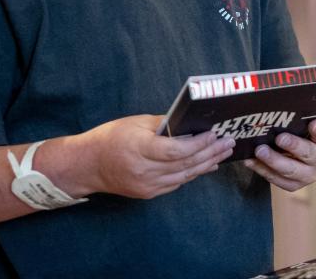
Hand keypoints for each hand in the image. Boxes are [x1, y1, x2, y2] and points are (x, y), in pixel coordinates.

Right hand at [80, 114, 235, 199]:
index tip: (215, 133)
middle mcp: (144, 171)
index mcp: (139, 149)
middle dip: (211, 152)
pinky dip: (193, 173)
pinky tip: (207, 165)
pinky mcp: (148, 193)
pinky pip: (176, 183)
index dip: (199, 143)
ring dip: (207, 163)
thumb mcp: (136, 123)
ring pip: (184, 175)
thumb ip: (164, 124)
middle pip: (185, 164)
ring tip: (223, 152)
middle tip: (228, 142)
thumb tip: (190, 124)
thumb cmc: (110, 138)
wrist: (87, 165)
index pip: (176, 150)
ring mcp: (146, 185)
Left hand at [244, 117, 315, 191]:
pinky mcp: (293, 185)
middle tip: (279, 138)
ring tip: (260, 151)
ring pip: (290, 170)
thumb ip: (299, 119)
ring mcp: (307, 176)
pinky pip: (276, 179)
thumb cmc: (300, 135)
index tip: (313, 124)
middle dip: (293, 146)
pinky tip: (250, 161)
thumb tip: (282, 110)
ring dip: (273, 160)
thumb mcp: (304, 125)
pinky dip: (262, 169)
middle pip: (308, 154)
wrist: (299, 157)